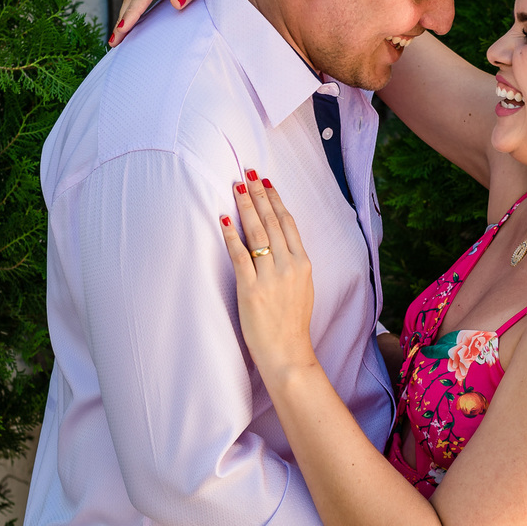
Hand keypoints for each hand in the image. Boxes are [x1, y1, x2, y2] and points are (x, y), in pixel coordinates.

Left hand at [219, 172, 314, 369]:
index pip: (287, 222)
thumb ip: (294, 263)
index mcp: (303, 263)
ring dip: (245, 207)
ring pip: (256, 233)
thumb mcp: (303, 287)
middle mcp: (288, 265)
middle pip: (271, 221)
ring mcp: (270, 276)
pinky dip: (230, 236)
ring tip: (236, 187)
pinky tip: (223, 220)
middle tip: (248, 174)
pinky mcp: (250, 289)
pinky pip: (239, 255)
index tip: (266, 182)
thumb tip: (281, 243)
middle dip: (259, 195)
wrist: (287, 352)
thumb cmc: (292, 323)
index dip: (275, 199)